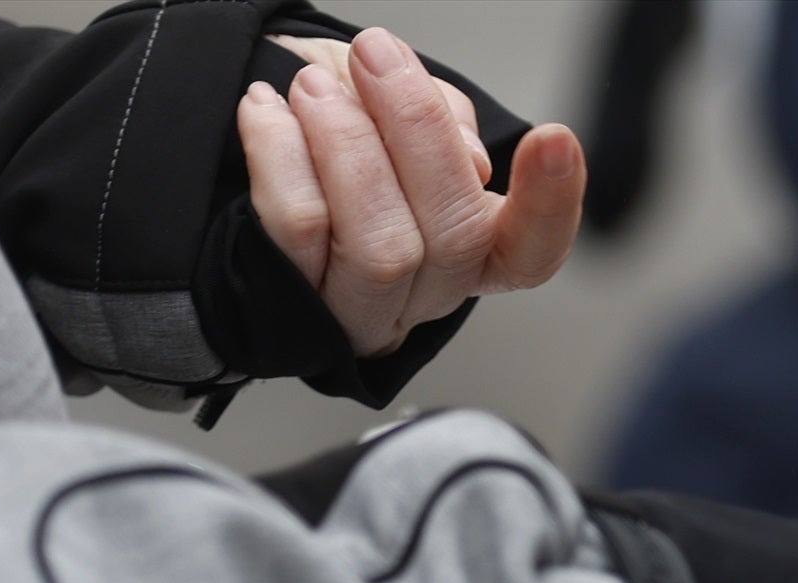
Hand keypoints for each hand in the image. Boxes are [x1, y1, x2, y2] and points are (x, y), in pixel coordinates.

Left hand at [237, 28, 584, 358]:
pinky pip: (298, 233)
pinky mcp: (296, 303)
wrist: (244, 148)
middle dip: (416, 128)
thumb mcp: (402, 105)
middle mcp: (429, 291)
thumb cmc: (339, 125)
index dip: (551, 205)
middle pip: (457, 236)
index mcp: (477, 248)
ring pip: (383, 248)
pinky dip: (281, 155)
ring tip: (315, 87)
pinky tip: (267, 110)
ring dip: (347, 146)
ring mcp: (364, 309)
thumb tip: (468, 159)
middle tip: (377, 57)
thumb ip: (443, 121)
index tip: (553, 138)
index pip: (533, 251)